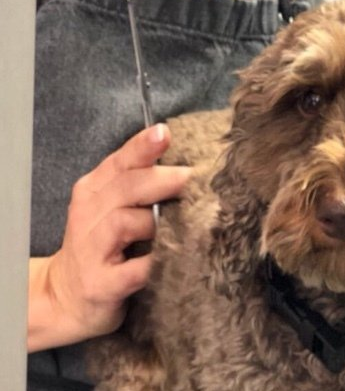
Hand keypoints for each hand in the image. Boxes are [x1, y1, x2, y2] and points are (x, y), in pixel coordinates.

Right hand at [28, 123, 190, 351]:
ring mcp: (90, 249)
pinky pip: (133, 270)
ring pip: (126, 222)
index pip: (121, 161)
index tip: (165, 134)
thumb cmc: (103, 242)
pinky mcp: (99, 284)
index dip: (143, 147)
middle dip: (163, 180)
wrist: (65, 297)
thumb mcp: (112, 205)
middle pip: (127, 187)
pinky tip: (171, 259)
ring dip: (156, 223)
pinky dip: (153, 263)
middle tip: (193, 178)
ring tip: (179, 227)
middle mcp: (87, 213)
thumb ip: (140, 181)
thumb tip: (187, 162)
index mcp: (93, 188)